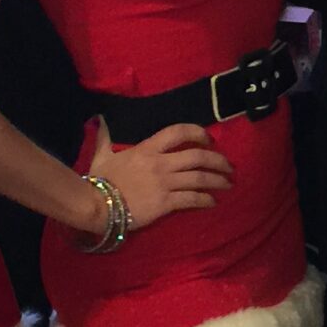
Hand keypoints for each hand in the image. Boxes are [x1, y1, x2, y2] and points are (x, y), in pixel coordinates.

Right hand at [88, 123, 232, 232]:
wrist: (97, 206)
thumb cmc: (100, 181)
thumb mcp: (102, 155)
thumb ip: (105, 137)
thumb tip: (101, 120)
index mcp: (147, 149)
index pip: (178, 132)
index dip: (198, 133)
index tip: (210, 140)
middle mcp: (160, 163)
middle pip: (198, 157)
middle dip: (218, 160)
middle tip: (229, 166)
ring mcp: (164, 184)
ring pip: (200, 178)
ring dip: (218, 180)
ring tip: (228, 184)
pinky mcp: (165, 203)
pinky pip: (192, 199)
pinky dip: (206, 200)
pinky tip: (213, 202)